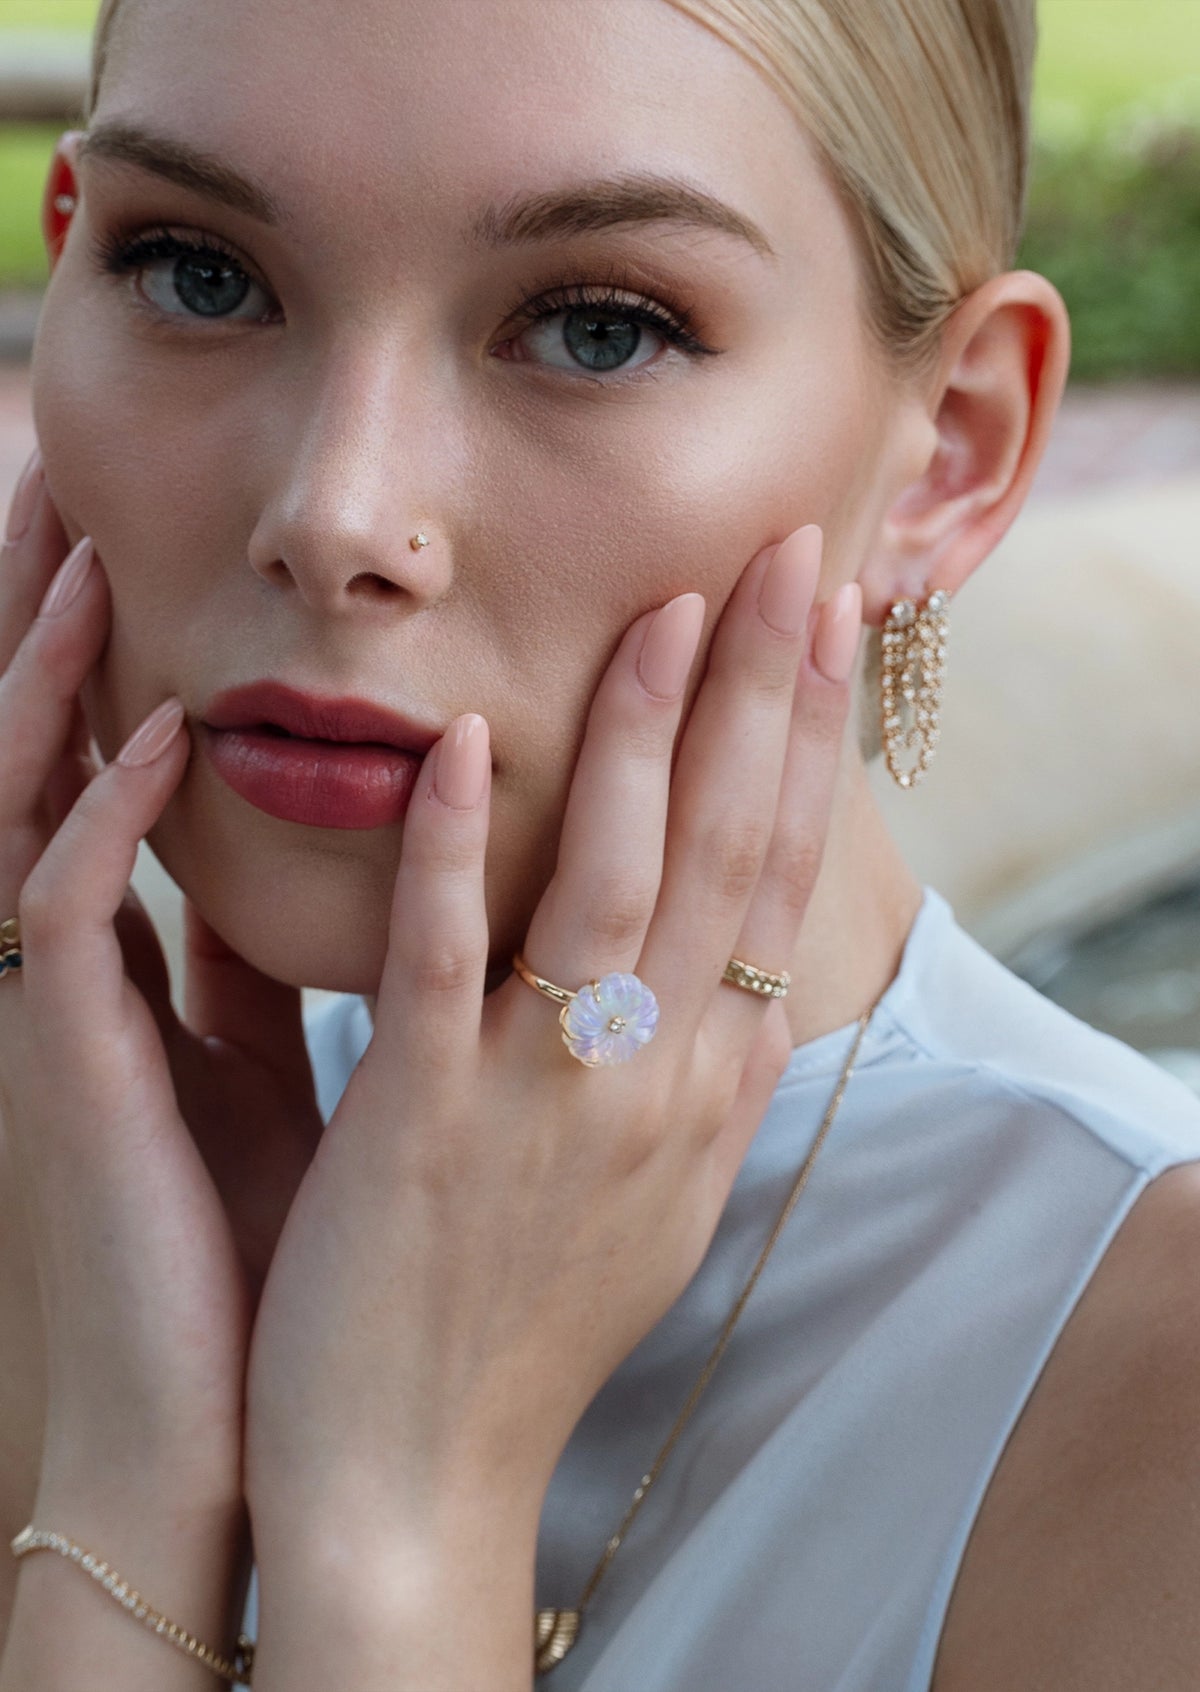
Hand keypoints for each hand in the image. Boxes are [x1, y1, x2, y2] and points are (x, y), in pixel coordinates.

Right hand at [0, 452, 321, 1513]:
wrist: (229, 1420)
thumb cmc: (256, 1248)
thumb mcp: (256, 1076)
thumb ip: (250, 974)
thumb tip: (280, 888)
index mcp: (118, 974)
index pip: (86, 780)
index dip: (92, 664)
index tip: (118, 549)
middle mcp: (68, 980)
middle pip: (30, 761)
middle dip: (34, 626)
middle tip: (55, 484)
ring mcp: (51, 1021)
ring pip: (18, 807)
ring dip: (46, 678)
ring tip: (73, 544)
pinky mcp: (67, 1074)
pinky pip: (62, 914)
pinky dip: (107, 815)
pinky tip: (159, 730)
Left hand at [244, 525, 858, 1567]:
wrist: (420, 1480)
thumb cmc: (525, 1325)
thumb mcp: (650, 1196)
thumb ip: (685, 1072)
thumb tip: (717, 972)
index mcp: (706, 1091)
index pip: (780, 881)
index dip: (807, 744)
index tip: (820, 629)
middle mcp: (656, 1082)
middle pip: (729, 854)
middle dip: (765, 694)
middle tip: (785, 560)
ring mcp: (545, 1098)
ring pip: (618, 881)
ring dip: (649, 735)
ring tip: (669, 608)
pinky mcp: (420, 1121)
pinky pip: (451, 960)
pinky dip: (465, 848)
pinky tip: (479, 744)